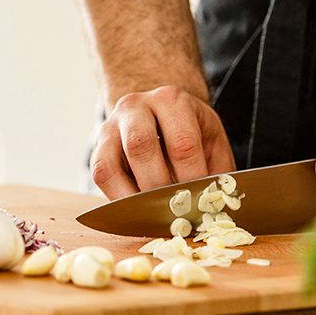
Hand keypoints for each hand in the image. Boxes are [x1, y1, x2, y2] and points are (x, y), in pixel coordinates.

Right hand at [91, 86, 236, 198]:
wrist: (163, 115)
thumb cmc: (191, 133)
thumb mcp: (212, 143)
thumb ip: (217, 171)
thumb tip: (217, 205)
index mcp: (172, 100)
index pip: (182, 142)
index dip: (192, 179)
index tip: (202, 202)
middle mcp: (135, 106)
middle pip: (141, 147)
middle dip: (160, 188)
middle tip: (178, 212)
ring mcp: (111, 126)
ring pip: (112, 163)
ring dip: (135, 196)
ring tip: (156, 214)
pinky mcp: (98, 147)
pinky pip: (101, 176)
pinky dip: (119, 198)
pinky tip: (138, 209)